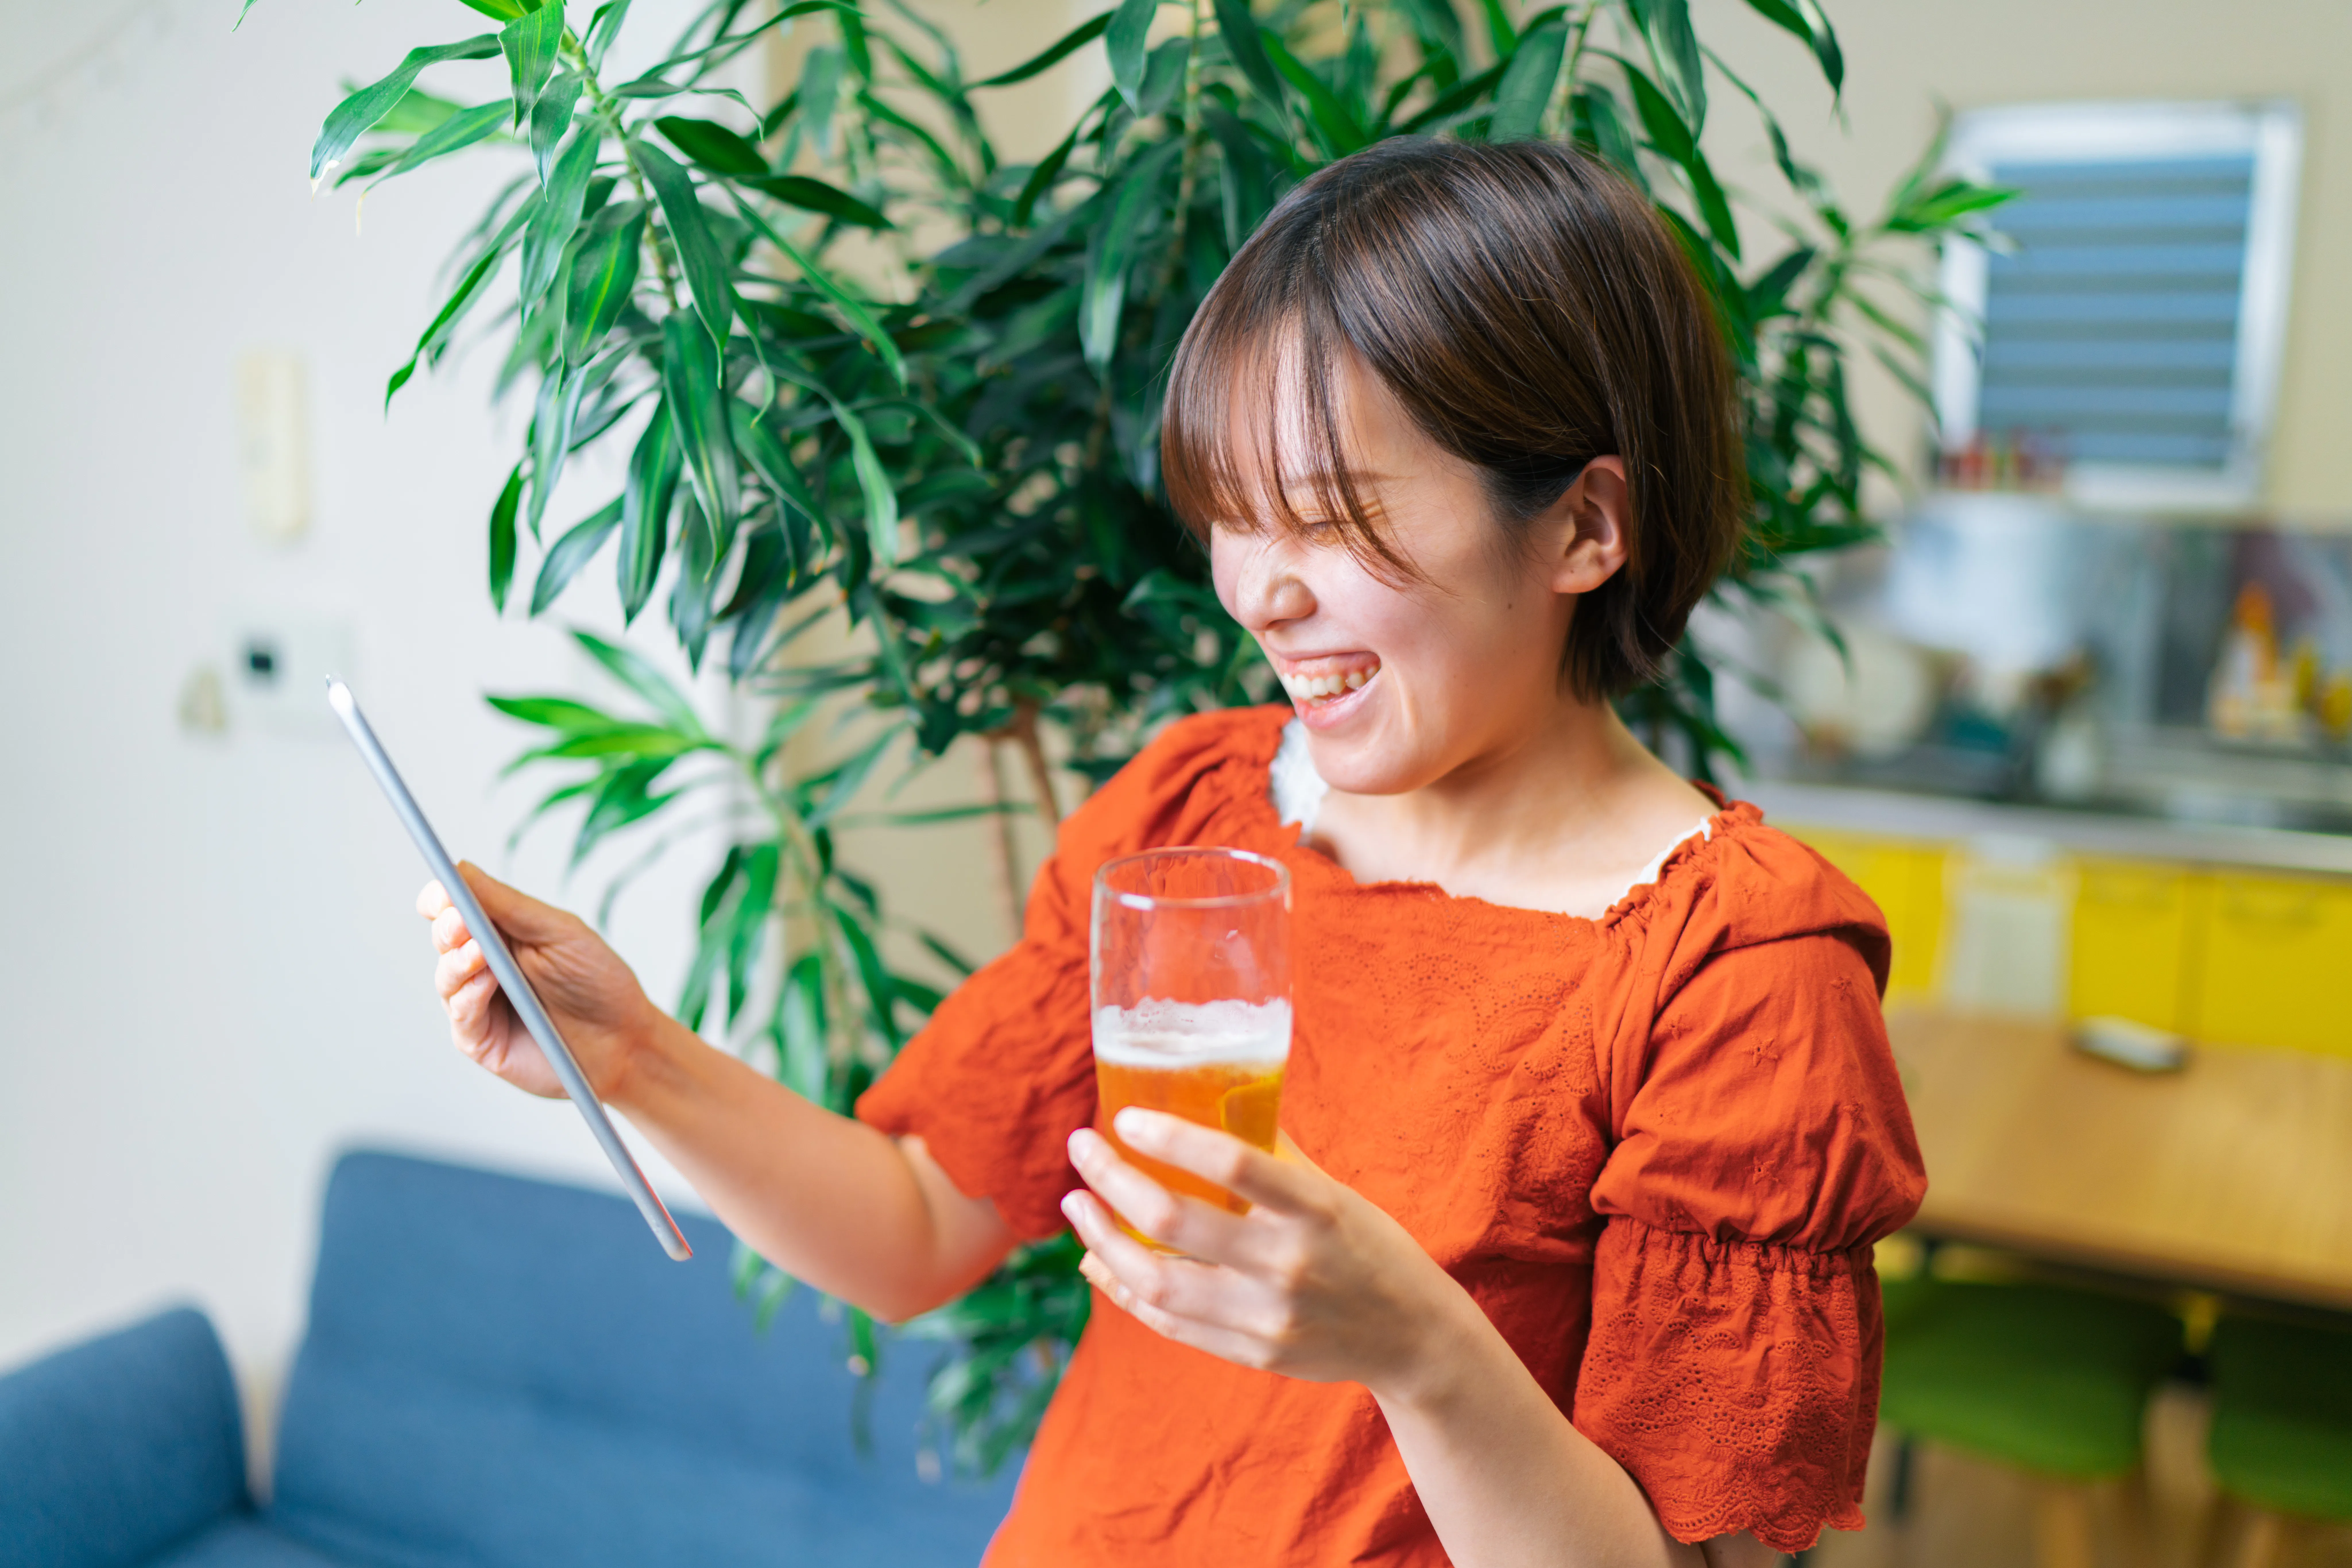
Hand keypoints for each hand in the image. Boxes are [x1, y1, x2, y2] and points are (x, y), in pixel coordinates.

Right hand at [417, 864, 661, 1102]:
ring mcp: (477, 1002)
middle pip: (443, 939)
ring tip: (479, 953)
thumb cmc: (596, 980)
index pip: (451, 908)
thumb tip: (460, 869)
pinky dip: (469, 998)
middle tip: (462, 922)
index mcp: (499, 930)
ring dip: (457, 962)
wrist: (623, 1037)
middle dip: (449, 928)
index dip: (441, 898)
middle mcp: (482, 964)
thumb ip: (508, 904)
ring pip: (446, 977)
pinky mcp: (480, 1039)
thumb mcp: (558, 931)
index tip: (445, 892)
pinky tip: (487, 983)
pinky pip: (461, 1016)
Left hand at [1061, 1110, 1475, 1395]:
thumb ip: (1271, 1154)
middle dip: (1112, 1181)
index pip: (1233, 1164)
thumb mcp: (1330, 1191)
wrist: (1411, 1336)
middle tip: (1080, 1148)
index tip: (1124, 1117)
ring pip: (1156, 1281)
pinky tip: (1099, 1258)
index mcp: (1315, 1210)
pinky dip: (1124, 1288)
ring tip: (1078, 1205)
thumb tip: (1206, 1099)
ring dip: (1102, 1239)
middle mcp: (1289, 1265)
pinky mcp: (1251, 1354)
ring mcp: (1267, 1317)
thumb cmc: (1367, 1245)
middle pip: (1173, 1222)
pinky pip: (1168, 1321)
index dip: (1170, 1137)